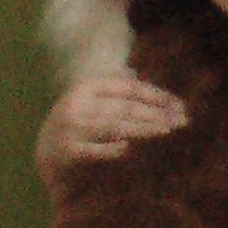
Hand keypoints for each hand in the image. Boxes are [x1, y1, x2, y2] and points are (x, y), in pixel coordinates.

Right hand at [35, 71, 186, 187]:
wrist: (44, 155)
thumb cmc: (75, 127)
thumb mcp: (88, 102)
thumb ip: (111, 89)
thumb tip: (135, 72)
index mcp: (87, 88)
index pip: (129, 88)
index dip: (157, 95)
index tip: (180, 105)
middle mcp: (78, 104)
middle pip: (126, 107)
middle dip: (157, 113)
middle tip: (183, 121)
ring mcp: (72, 128)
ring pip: (114, 126)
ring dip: (143, 128)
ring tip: (167, 130)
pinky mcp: (67, 152)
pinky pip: (94, 151)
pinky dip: (110, 149)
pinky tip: (129, 148)